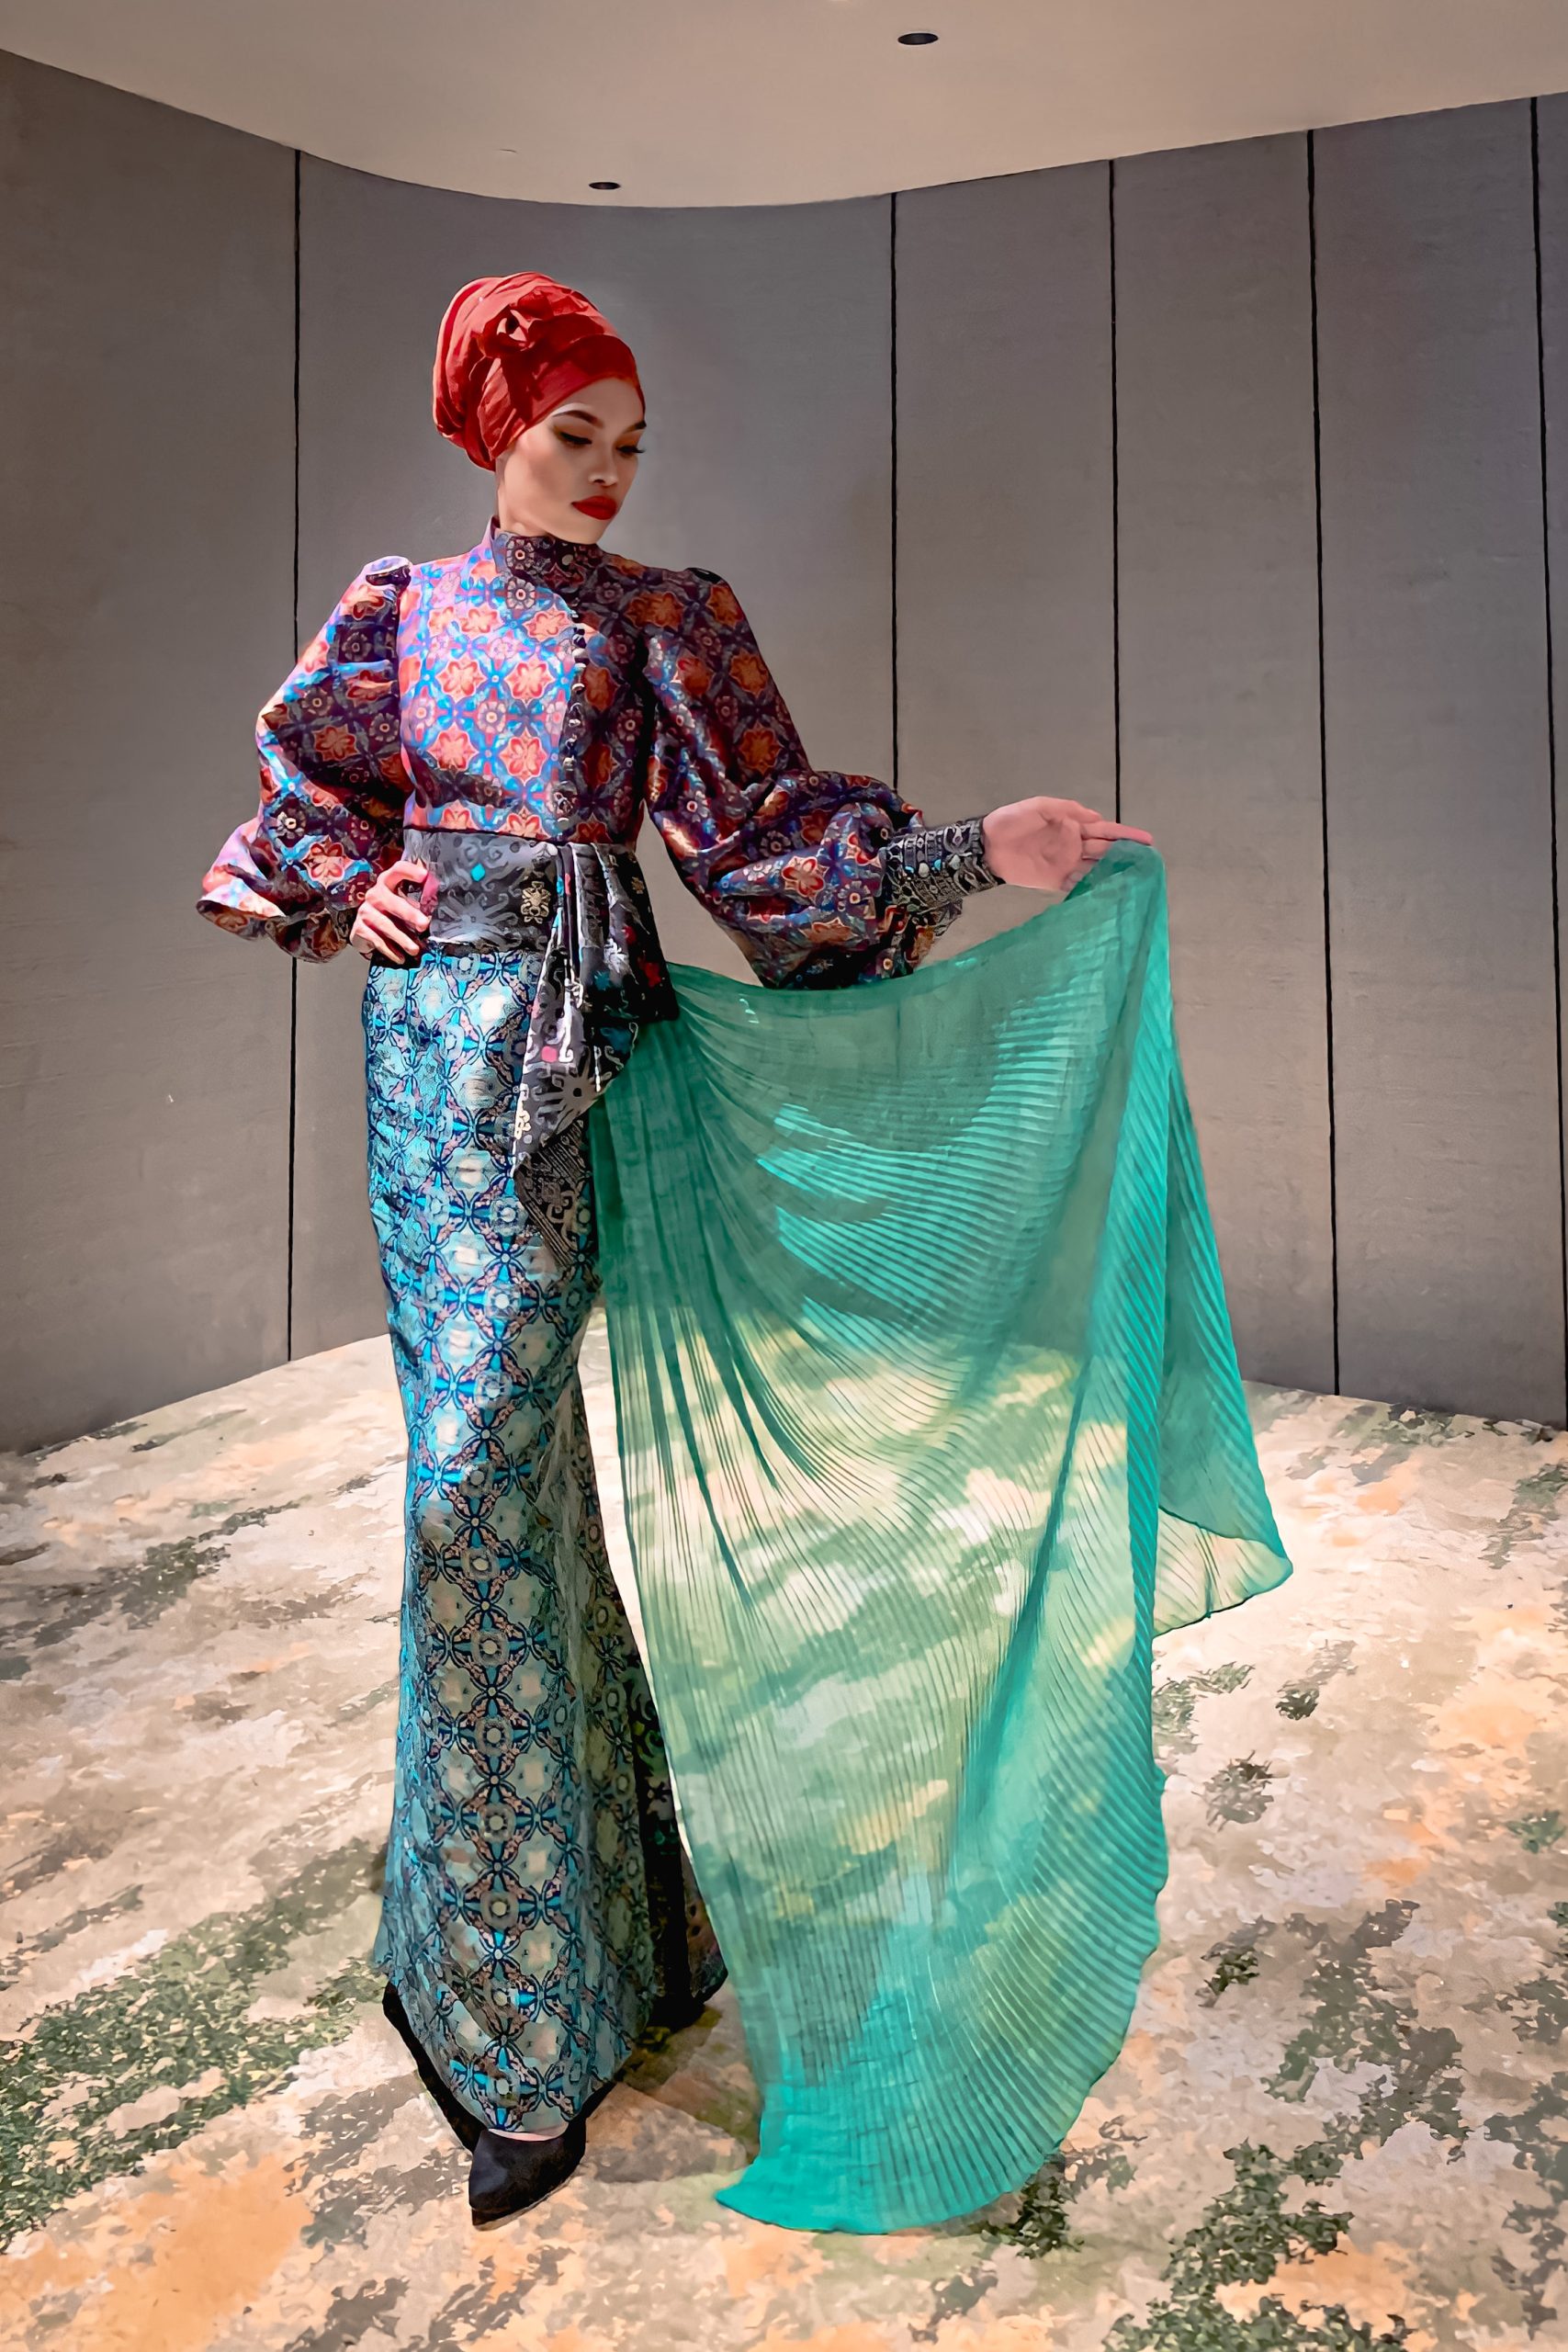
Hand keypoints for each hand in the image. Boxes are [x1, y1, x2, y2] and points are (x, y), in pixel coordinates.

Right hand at [349, 857, 434, 963]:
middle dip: (409, 913)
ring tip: (415, 949)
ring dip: (402, 938)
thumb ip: (418, 903)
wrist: (366, 930)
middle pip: (391, 901)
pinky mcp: (359, 928)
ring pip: (385, 924)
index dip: (410, 871)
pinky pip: (377, 940)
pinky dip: (390, 950)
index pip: (397, 870)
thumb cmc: (393, 914)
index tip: (425, 876)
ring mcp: (365, 911)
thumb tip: (437, 908)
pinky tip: (400, 957)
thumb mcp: (404, 904)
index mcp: (387, 882)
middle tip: (424, 925)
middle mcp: (374, 894)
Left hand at [980, 799, 1153, 893]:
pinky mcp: (1054, 881)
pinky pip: (1077, 885)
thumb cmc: (1012, 820)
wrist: (988, 844)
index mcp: (1073, 825)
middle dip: (1126, 855)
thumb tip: (1097, 818)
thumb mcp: (1041, 806)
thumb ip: (1068, 810)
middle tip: (1148, 863)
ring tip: (1135, 880)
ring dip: (1113, 873)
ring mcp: (1066, 864)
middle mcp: (1074, 845)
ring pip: (1095, 869)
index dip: (1126, 835)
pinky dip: (1091, 889)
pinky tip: (1108, 893)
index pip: (1105, 830)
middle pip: (1105, 851)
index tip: (1146, 841)